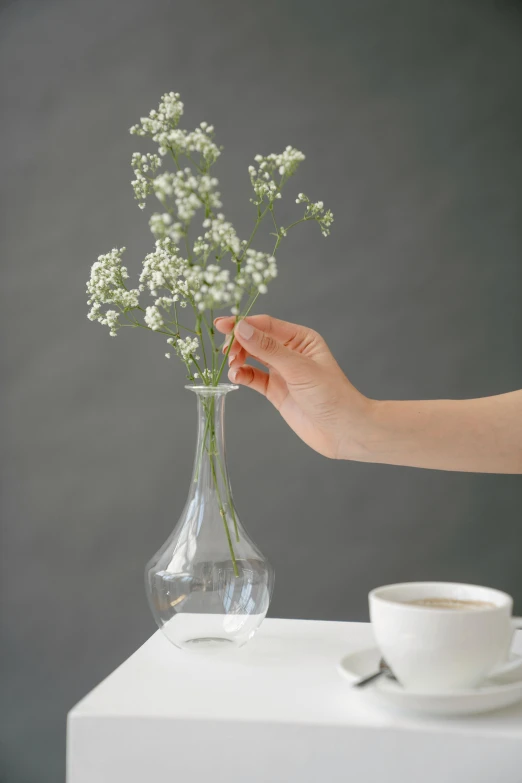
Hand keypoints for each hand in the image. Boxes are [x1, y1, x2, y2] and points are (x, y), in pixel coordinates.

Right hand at [214, 314, 372, 458]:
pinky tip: (237, 376)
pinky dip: (242, 375)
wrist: (343, 431)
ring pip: (252, 358)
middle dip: (239, 342)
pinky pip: (253, 377)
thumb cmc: (331, 395)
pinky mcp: (276, 391)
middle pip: (256, 339)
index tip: (222, 325)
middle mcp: (290, 352)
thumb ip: (268, 349)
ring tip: (233, 366)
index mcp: (302, 338)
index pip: (267, 325)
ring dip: (238, 359)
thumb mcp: (298, 368)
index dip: (243, 323)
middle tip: (226, 351)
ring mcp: (282, 372)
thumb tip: (241, 328)